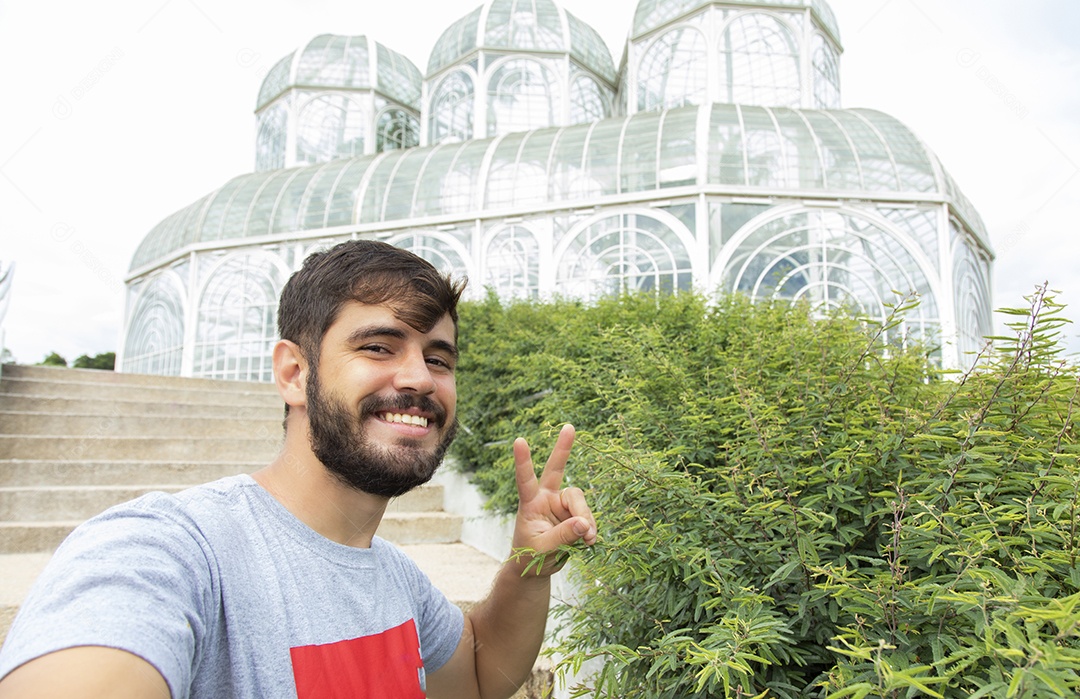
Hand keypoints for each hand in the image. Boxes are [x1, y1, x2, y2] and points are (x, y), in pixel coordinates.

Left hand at [510, 424, 596, 576]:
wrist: (536, 568)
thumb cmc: (530, 556)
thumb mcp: (542, 550)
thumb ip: (562, 536)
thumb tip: (584, 524)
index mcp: (530, 504)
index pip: (525, 480)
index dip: (523, 461)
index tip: (519, 440)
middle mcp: (546, 498)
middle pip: (556, 470)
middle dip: (563, 449)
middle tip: (569, 427)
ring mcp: (561, 505)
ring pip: (580, 501)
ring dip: (586, 519)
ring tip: (588, 540)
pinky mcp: (574, 515)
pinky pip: (588, 516)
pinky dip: (591, 529)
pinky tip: (589, 542)